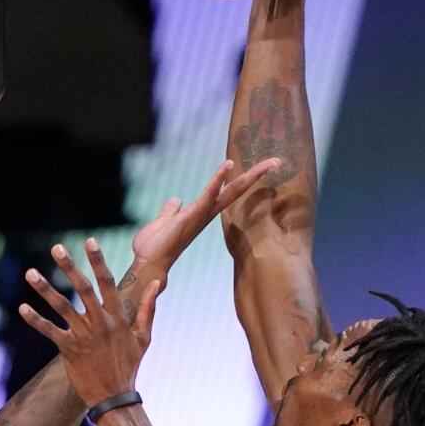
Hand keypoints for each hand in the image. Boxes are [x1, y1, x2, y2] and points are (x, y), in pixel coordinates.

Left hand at [20, 238, 158, 410]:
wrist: (114, 395)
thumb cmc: (129, 365)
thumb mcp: (144, 336)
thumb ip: (148, 308)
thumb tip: (155, 282)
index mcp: (117, 317)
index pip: (107, 282)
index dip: (98, 261)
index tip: (89, 241)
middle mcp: (99, 323)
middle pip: (82, 288)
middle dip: (69, 266)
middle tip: (57, 247)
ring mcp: (83, 336)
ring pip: (61, 307)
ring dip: (45, 289)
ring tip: (30, 273)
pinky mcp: (69, 349)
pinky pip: (49, 331)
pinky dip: (35, 320)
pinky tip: (23, 307)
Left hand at [130, 156, 281, 279]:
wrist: (148, 264)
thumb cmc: (155, 246)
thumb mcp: (164, 221)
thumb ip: (171, 210)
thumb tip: (176, 200)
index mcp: (201, 212)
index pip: (225, 192)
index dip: (241, 179)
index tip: (259, 167)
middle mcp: (206, 214)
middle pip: (235, 191)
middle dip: (256, 175)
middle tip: (276, 161)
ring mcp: (201, 215)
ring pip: (229, 193)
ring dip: (248, 177)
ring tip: (268, 163)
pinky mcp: (193, 215)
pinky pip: (208, 194)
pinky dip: (218, 180)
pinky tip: (228, 165)